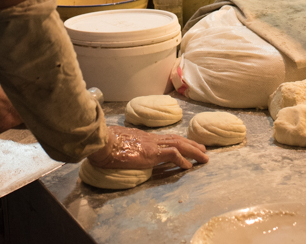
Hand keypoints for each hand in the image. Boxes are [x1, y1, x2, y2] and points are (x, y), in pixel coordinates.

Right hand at [86, 126, 208, 170]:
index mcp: (144, 138)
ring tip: (204, 157)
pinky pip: (172, 155)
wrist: (101, 142)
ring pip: (179, 145)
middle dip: (192, 144)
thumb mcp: (118, 146)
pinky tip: (189, 166)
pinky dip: (183, 160)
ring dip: (193, 151)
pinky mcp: (151, 153)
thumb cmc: (104, 145)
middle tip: (204, 149)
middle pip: (176, 139)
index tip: (188, 145)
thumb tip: (123, 152)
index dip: (179, 141)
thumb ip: (125, 148)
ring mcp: (152, 145)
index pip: (166, 138)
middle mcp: (151, 139)